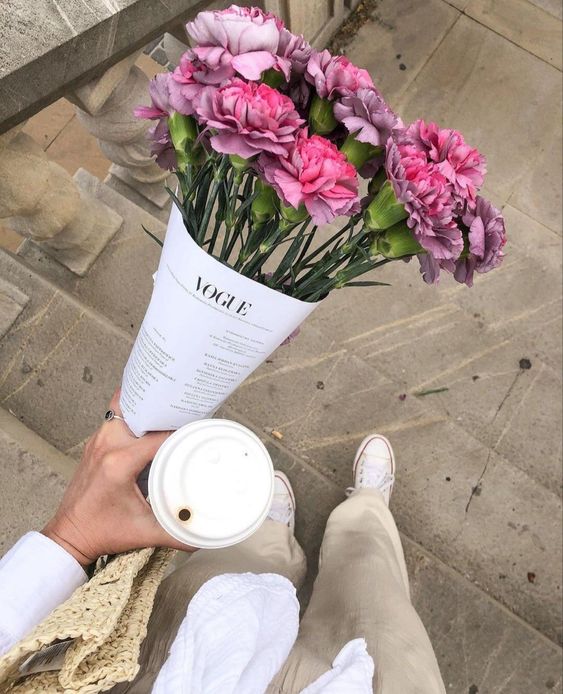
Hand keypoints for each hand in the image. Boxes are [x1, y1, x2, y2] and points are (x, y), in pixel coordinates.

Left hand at [42, 389, 193, 566]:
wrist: (70, 536)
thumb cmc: (103, 532)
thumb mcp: (145, 533)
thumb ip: (178, 534)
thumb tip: (204, 535)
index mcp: (120, 462)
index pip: (159, 436)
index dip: (180, 432)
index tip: (197, 432)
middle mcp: (107, 445)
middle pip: (139, 410)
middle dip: (162, 410)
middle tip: (183, 414)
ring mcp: (98, 442)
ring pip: (124, 408)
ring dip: (145, 410)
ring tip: (167, 416)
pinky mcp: (94, 444)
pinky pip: (115, 418)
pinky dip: (133, 418)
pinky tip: (149, 428)